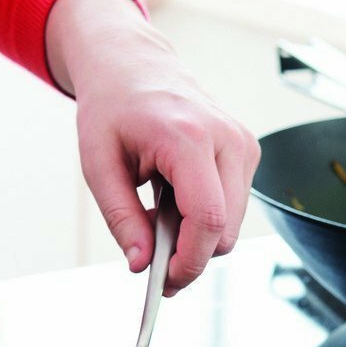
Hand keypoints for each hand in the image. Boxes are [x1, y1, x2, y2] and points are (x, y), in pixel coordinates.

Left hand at [46, 0, 259, 294]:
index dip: (189, 261)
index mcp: (188, 137)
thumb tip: (142, 264)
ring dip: (198, 235)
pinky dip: (207, 216)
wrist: (132, 64)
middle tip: (153, 259)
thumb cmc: (112, 109)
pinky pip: (235, 206)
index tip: (165, 282)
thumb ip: (121, 218)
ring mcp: (243, 143)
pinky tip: (176, 197)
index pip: (208, 219)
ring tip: (158, 214)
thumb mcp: (98, 165)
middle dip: (192, 256)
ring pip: (234, 224)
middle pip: (227, 230)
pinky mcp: (247, 149)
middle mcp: (227, 138)